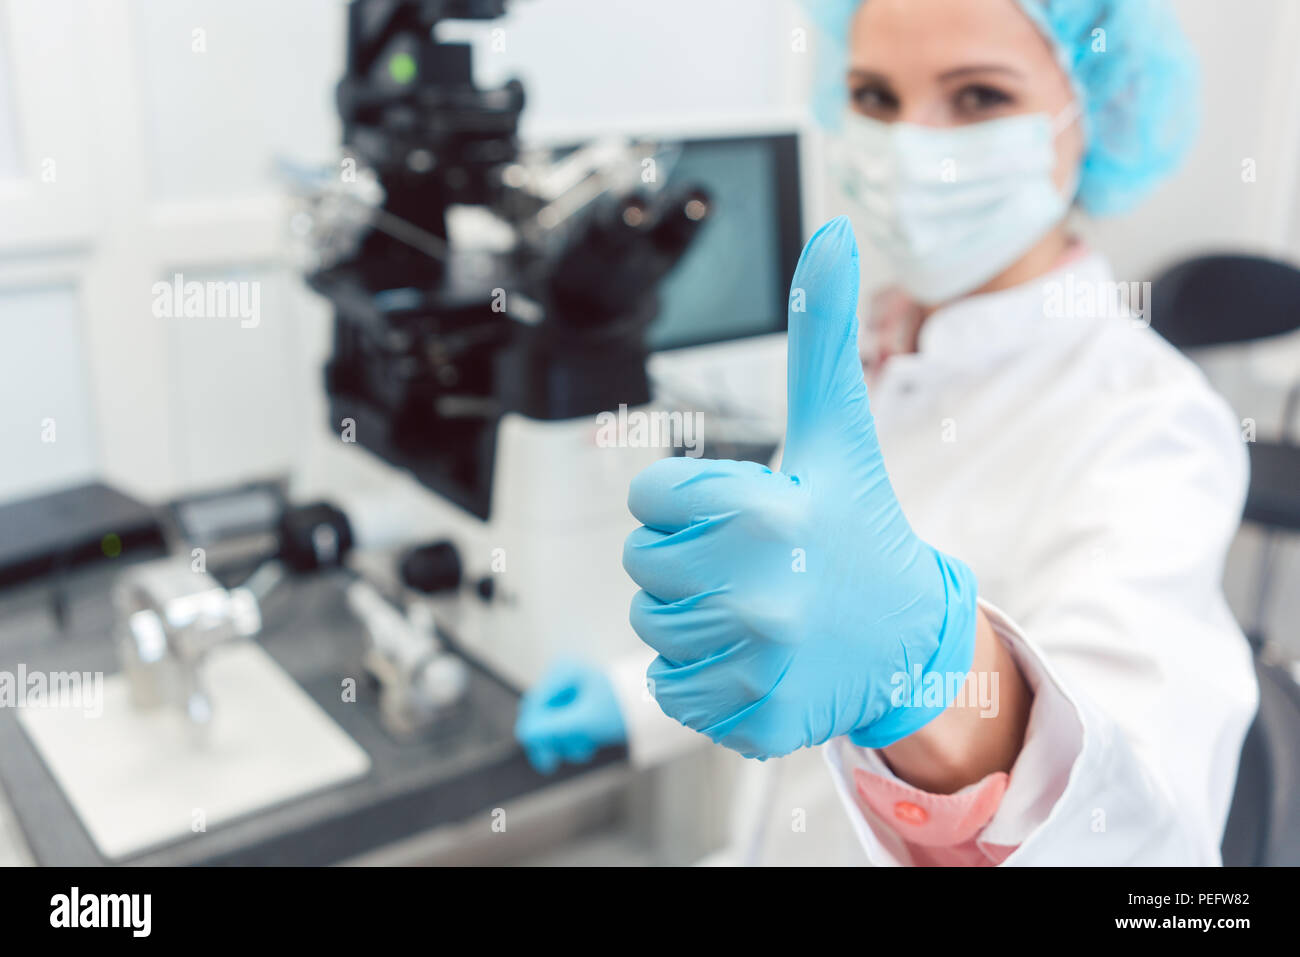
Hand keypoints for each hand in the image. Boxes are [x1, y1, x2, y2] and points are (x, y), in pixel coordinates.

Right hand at [514, 660, 626, 773]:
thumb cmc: (622, 708)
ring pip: (549, 724)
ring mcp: (566, 690)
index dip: (535, 734)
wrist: (649, 707)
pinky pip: (560, 726)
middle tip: (553, 764)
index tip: (544, 759)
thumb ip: (553, 728)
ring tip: (586, 747)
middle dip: (552, 739)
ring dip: (565, 741)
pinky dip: (571, 738)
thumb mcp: (586, 721)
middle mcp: (561, 677)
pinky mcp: (573, 703)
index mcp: (562, 671)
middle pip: (538, 716)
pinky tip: (587, 743)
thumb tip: (523, 735)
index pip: (534, 706)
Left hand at [621, 216, 977, 758]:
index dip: (685, 501)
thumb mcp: (838, 434)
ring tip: (754, 608)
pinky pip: (672, 690)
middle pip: (641, 565)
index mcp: (769, 512)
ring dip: (690, 616)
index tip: (737, 510)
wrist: (909, 640)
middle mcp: (763, 592)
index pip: (648, 498)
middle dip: (685, 558)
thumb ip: (821, 338)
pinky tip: (755, 657)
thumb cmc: (859, 527)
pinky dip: (701, 676)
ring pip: (652, 628)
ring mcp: (759, 666)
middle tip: (751, 562)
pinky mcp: (754, 721)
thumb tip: (832, 229)